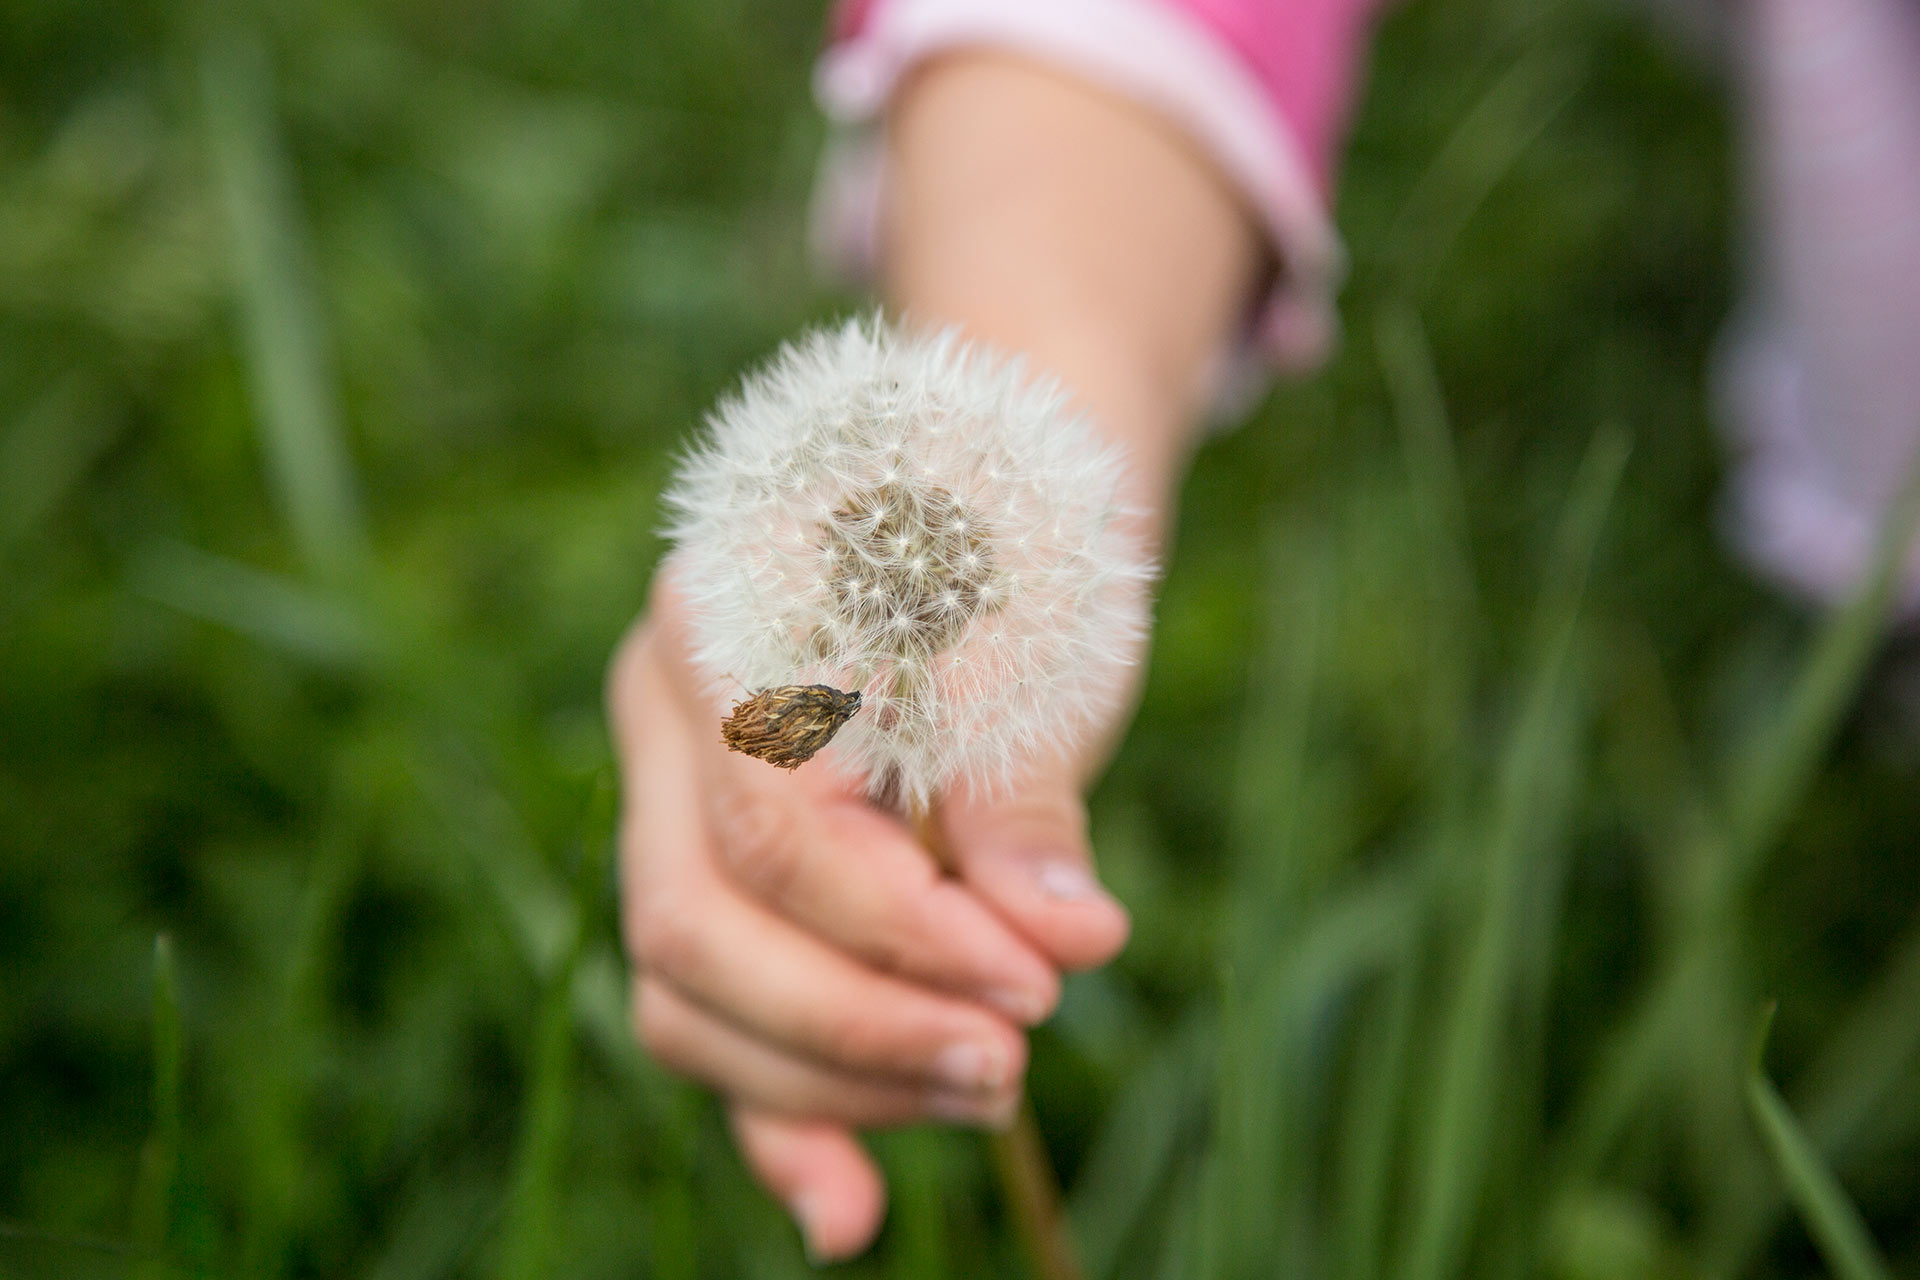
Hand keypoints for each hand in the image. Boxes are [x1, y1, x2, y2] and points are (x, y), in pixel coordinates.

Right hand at [607, 576, 1131, 1260]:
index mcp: (721, 627)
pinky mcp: (716, 877)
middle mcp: (664, 720)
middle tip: (1010, 1066)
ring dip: (830, 1077)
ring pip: (686, 989)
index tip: (1043, 982)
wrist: (991, 485)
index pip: (768, 827)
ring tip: (987, 1093)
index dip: (900, 932)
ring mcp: (670, 803)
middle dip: (855, 1024)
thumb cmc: (1015, 541)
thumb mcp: (1034, 647)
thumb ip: (1026, 797)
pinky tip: (847, 1208)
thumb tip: (1064, 943)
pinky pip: (711, 1016)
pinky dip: (778, 1115)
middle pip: (695, 926)